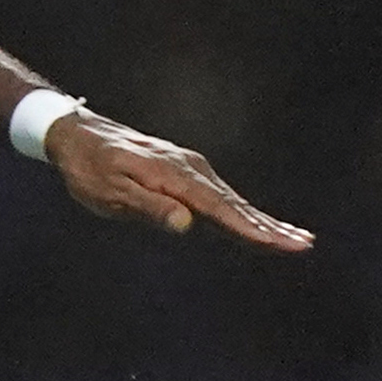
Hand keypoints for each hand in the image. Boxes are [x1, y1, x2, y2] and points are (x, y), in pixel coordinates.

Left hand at [44, 111, 313, 251]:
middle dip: (270, 226)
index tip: (280, 242)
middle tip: (303, 245)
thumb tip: (186, 223)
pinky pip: (218, 195)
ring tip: (292, 238)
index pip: (220, 209)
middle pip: (235, 204)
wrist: (78, 135)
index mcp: (174, 176)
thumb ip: (148, 207)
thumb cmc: (88, 169)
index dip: (251, 229)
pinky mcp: (184, 171)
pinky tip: (253, 223)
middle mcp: (190, 169)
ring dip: (261, 220)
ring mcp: (190, 168)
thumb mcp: (109, 192)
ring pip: (231, 200)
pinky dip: (240, 211)